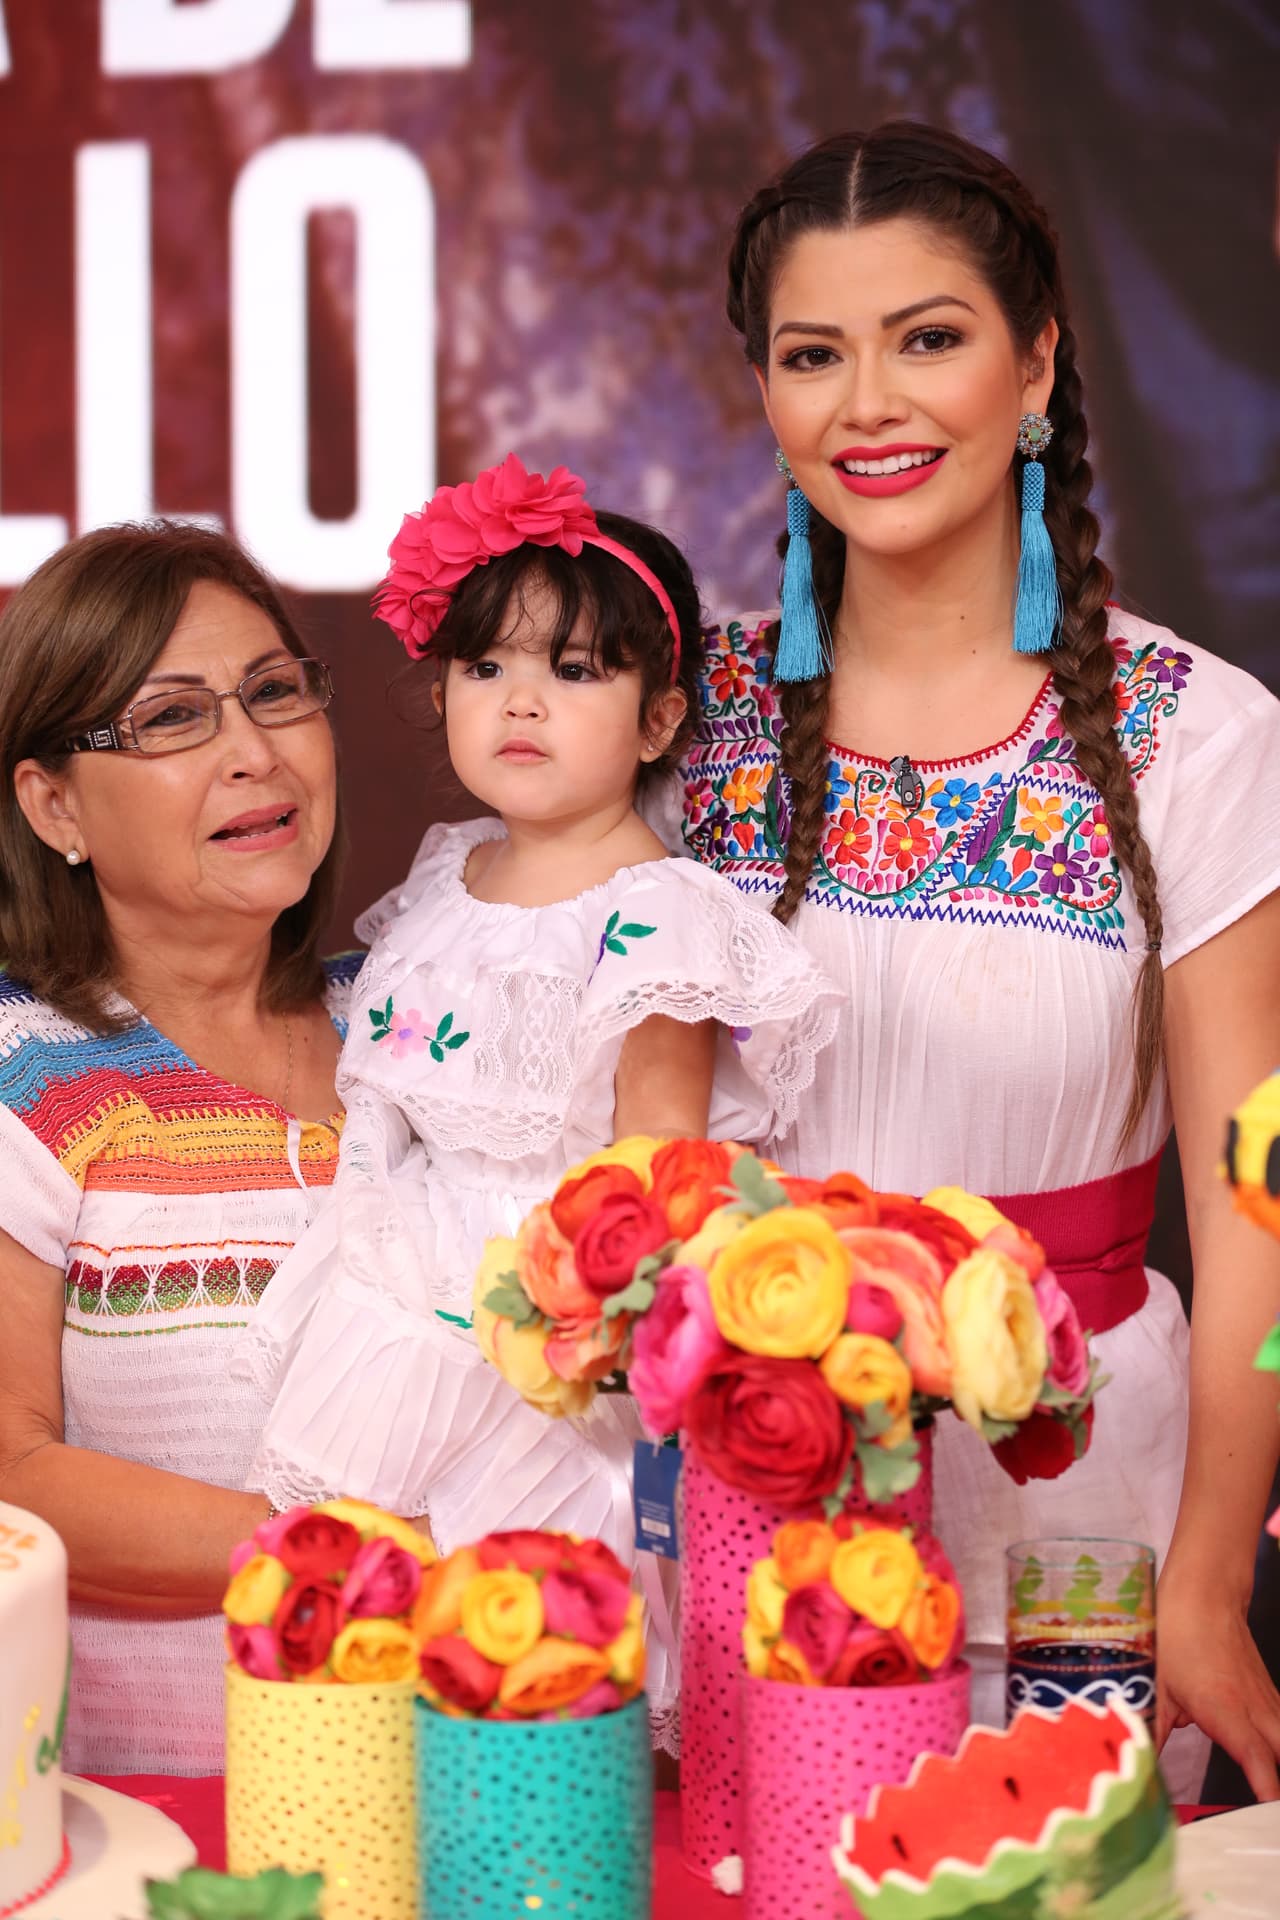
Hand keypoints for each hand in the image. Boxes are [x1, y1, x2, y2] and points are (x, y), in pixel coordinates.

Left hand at [1157, 1571, 1279, 1801]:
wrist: (1204, 1593)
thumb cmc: (1177, 1634)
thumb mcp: (1156, 1684)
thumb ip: (1151, 1729)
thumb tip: (1137, 1761)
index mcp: (1225, 1709)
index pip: (1256, 1758)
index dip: (1266, 1790)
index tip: (1267, 1814)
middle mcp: (1253, 1708)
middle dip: (1279, 1787)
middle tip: (1268, 1816)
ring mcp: (1266, 1699)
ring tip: (1269, 1796)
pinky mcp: (1268, 1693)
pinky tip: (1271, 1756)